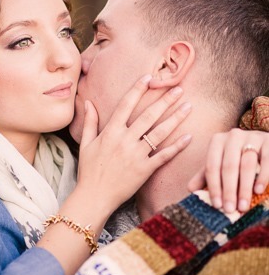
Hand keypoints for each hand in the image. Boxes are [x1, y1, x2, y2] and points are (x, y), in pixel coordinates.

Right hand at [75, 74, 191, 219]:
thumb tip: (88, 102)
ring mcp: (136, 155)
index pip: (126, 105)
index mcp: (110, 132)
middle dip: (164, 101)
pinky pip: (163, 156)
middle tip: (179, 89)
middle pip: (148, 116)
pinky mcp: (144, 170)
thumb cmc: (89, 171)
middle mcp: (124, 141)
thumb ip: (90, 122)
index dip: (138, 90)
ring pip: (159, 133)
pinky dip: (177, 147)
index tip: (149, 77)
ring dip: (175, 119)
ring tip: (188, 107)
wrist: (94, 197)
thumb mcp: (85, 144)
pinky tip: (189, 137)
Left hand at [188, 128, 268, 212]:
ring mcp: (253, 136)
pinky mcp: (268, 141)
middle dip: (229, 190)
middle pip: (229, 166)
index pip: (212, 166)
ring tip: (243, 206)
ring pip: (247, 164)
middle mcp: (233, 136)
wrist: (264, 144)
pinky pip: (266, 160)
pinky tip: (258, 191)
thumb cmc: (239, 158)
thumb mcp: (221, 164)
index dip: (214, 187)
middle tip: (230, 209)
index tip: (217, 205)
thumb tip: (190, 189)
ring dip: (244, 187)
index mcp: (217, 141)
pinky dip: (262, 176)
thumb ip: (206, 175)